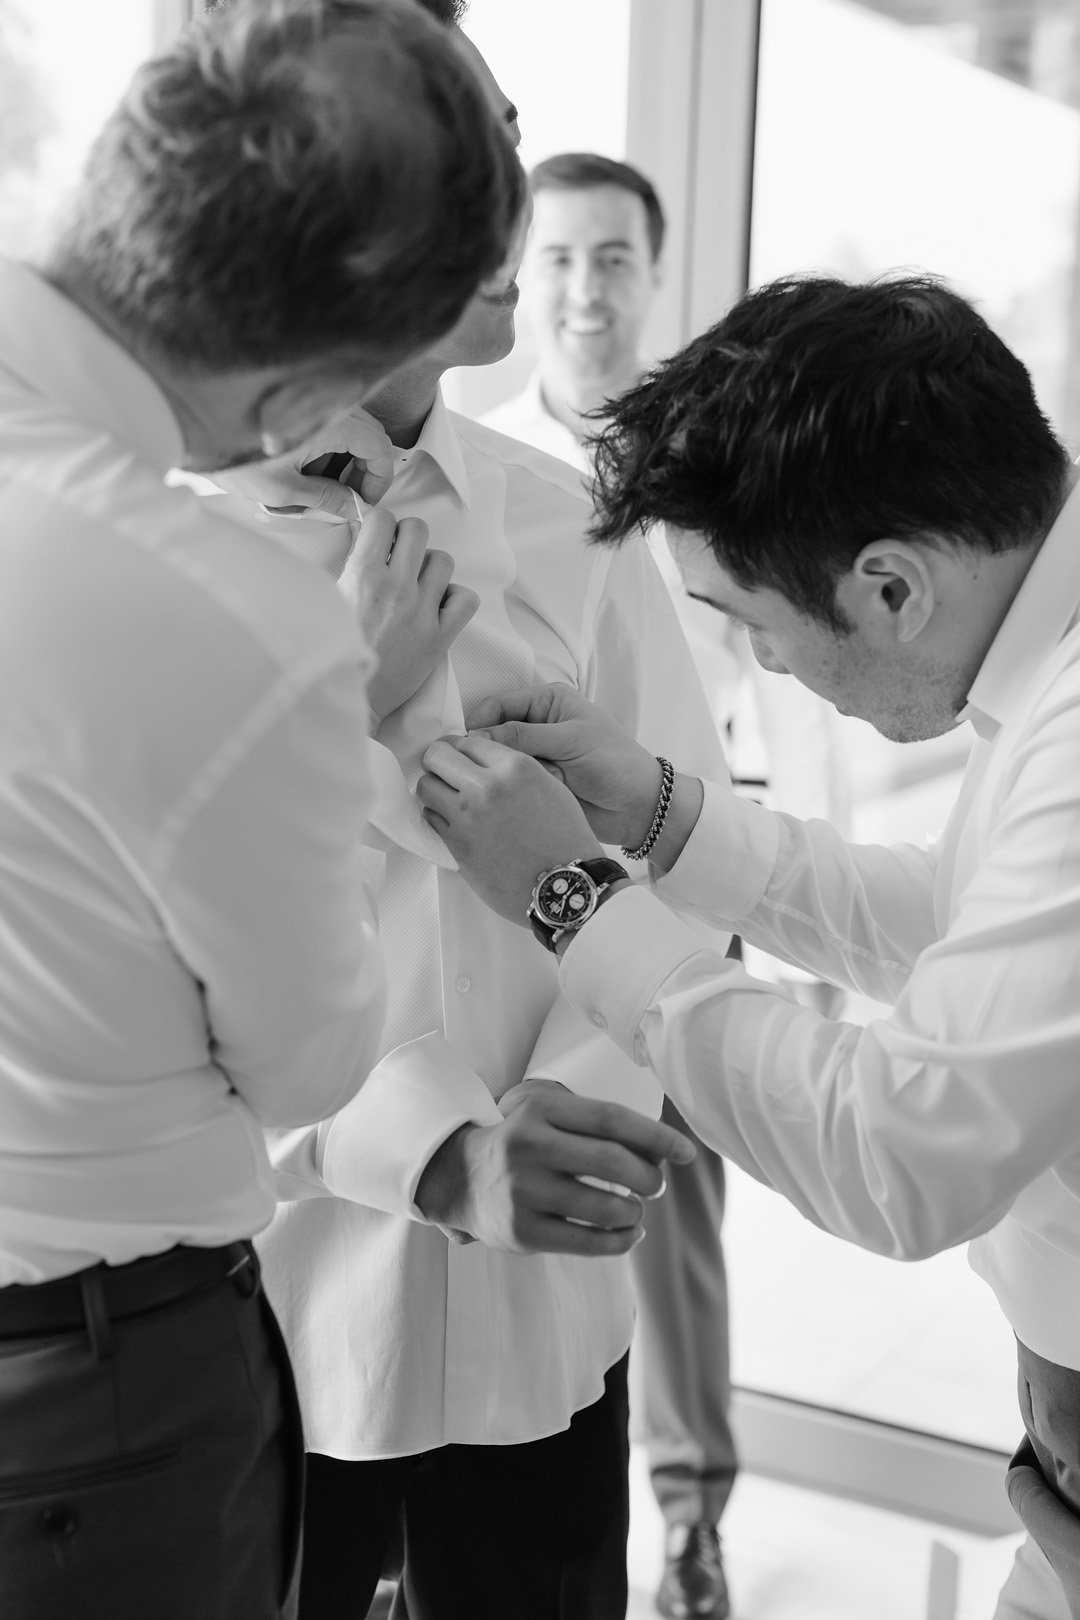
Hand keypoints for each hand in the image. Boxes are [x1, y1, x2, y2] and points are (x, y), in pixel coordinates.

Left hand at [206, 404, 394, 515]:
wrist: (194, 422)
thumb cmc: (235, 452)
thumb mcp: (285, 489)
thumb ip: (327, 499)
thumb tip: (353, 507)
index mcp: (335, 423)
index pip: (380, 448)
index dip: (379, 480)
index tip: (366, 501)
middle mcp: (329, 406)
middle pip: (367, 438)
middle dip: (360, 472)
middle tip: (344, 499)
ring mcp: (313, 402)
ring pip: (347, 432)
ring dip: (339, 461)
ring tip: (313, 486)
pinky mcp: (296, 404)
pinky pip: (325, 425)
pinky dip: (321, 449)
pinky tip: (298, 468)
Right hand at [343, 509, 478, 723]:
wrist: (351, 697)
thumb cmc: (333, 651)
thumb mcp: (327, 600)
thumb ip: (347, 568)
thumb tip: (363, 540)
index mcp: (363, 574)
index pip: (383, 519)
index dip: (381, 526)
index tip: (379, 540)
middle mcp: (396, 587)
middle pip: (418, 530)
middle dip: (407, 538)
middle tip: (399, 557)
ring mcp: (422, 612)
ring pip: (443, 561)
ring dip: (430, 567)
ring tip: (417, 585)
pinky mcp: (440, 637)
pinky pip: (465, 599)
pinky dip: (455, 598)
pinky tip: (438, 606)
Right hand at [414, 1079, 694, 1255]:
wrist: (458, 1177)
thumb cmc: (521, 1142)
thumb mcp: (546, 1114)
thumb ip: (595, 1123)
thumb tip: (662, 1149)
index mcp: (541, 1109)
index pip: (612, 1119)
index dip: (657, 1137)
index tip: (687, 1153)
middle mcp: (529, 1146)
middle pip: (614, 1162)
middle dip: (649, 1178)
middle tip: (656, 1186)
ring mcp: (524, 1191)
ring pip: (606, 1208)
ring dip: (635, 1212)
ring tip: (635, 1209)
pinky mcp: (521, 1232)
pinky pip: (589, 1243)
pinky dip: (621, 1241)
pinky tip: (628, 1233)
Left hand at [417, 733, 602, 922]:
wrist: (563, 886)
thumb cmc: (564, 839)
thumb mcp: (551, 787)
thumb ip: (514, 768)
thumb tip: (482, 761)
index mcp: (515, 767)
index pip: (468, 740)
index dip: (461, 749)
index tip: (459, 757)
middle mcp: (488, 786)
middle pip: (438, 756)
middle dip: (439, 762)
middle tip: (445, 773)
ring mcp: (468, 815)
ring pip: (426, 786)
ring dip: (434, 790)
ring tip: (448, 798)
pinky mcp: (457, 843)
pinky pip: (430, 817)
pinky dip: (438, 817)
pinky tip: (454, 823)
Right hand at [467, 683, 662, 847]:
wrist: (638, 806)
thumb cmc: (614, 762)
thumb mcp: (570, 740)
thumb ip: (523, 736)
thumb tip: (474, 737)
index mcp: (546, 702)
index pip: (498, 705)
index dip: (477, 723)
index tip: (459, 744)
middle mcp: (536, 725)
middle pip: (492, 733)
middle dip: (482, 751)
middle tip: (469, 769)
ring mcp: (534, 756)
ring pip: (497, 762)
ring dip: (497, 773)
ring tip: (493, 787)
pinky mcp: (533, 783)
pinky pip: (508, 784)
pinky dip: (506, 791)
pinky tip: (501, 800)